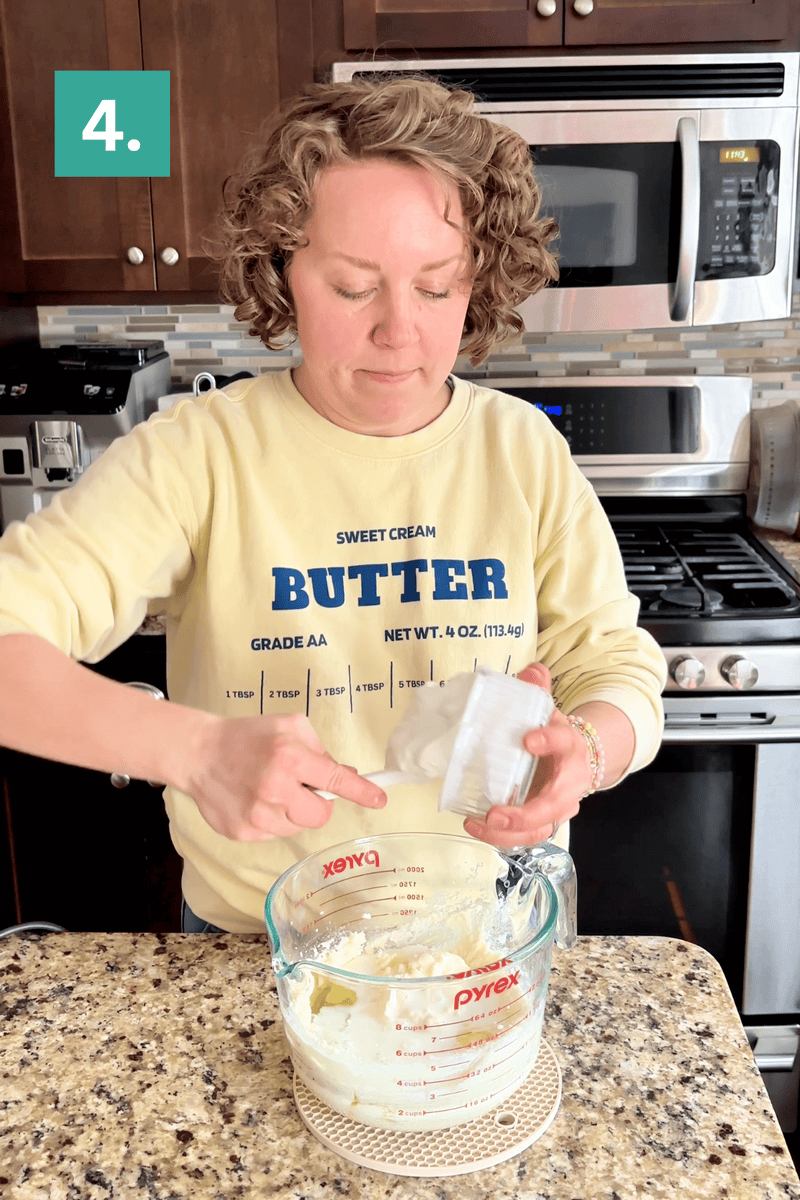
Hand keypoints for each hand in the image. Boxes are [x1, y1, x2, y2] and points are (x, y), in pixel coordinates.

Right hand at [185, 712, 386, 839]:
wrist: (199, 754)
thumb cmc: (248, 736)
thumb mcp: (289, 726)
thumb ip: (319, 750)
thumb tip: (345, 775)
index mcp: (289, 757)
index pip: (335, 780)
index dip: (361, 792)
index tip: (379, 800)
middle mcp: (275, 788)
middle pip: (321, 815)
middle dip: (319, 803)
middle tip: (303, 788)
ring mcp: (257, 816)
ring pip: (298, 826)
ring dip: (293, 811)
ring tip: (271, 790)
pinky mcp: (243, 832)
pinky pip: (275, 834)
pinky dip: (272, 820)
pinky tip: (254, 800)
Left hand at [463, 662, 590, 848]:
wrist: (576, 760)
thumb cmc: (554, 735)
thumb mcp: (547, 710)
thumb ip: (537, 689)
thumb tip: (531, 670)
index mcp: (571, 748)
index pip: (565, 742)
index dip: (549, 740)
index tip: (528, 738)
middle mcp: (569, 784)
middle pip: (554, 804)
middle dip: (525, 813)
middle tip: (495, 812)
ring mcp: (557, 808)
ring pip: (539, 829)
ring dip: (509, 833)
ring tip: (480, 824)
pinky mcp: (542, 822)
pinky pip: (526, 836)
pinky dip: (502, 837)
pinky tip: (476, 826)